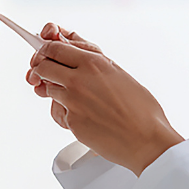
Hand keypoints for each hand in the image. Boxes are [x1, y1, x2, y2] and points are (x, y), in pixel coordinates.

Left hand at [25, 24, 183, 174]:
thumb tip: (82, 57)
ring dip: (55, 91)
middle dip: (42, 68)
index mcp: (94, 63)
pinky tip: (85, 116)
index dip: (47, 50)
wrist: (146, 140)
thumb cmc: (141, 110)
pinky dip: (66, 112)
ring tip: (75, 97)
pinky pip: (58, 112)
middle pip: (42, 66)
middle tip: (47, 72)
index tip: (46, 53)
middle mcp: (79, 80)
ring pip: (48, 89)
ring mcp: (72, 102)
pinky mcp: (71, 121)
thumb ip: (97, 64)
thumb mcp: (120, 75)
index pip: (55, 47)